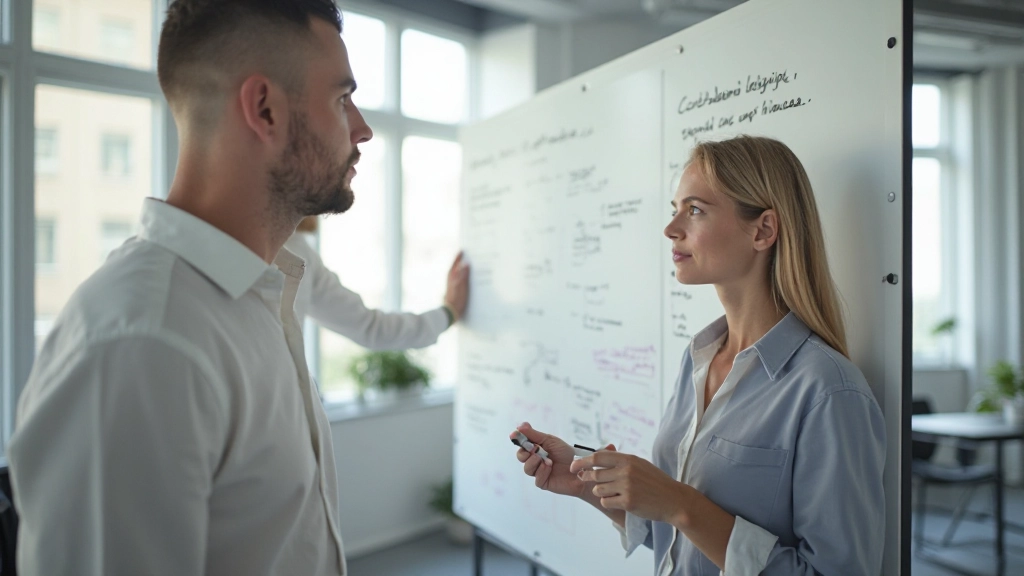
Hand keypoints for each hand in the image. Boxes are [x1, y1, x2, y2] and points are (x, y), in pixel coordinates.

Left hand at [443, 252, 468, 321]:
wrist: (451, 312)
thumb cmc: (456, 299)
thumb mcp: (461, 287)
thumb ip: (463, 275)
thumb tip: (466, 264)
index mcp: (452, 277)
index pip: (455, 264)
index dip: (458, 257)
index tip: (462, 251)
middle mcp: (451, 280)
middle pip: (456, 268)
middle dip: (460, 262)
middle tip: (466, 256)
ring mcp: (452, 285)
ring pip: (457, 274)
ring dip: (462, 269)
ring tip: (468, 265)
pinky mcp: (455, 291)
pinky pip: (459, 280)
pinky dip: (463, 277)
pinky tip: (468, 279)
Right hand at [511, 422, 586, 498]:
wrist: (581, 468)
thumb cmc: (566, 453)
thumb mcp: (550, 441)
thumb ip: (534, 434)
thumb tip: (519, 426)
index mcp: (536, 448)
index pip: (522, 444)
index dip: (518, 439)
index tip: (514, 434)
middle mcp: (536, 460)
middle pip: (521, 457)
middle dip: (525, 452)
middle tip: (535, 449)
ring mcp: (539, 472)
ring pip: (527, 468)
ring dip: (535, 462)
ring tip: (547, 460)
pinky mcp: (543, 482)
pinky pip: (536, 479)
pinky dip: (542, 472)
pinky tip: (550, 468)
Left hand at [570, 450, 691, 525]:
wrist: (673, 500)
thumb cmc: (655, 482)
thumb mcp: (640, 464)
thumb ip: (620, 461)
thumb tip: (597, 457)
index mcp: (628, 459)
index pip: (598, 457)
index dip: (582, 461)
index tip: (573, 465)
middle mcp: (626, 471)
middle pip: (595, 474)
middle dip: (586, 477)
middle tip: (584, 478)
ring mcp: (626, 487)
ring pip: (599, 489)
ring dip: (600, 491)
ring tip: (612, 492)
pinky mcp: (628, 502)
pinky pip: (606, 502)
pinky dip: (608, 502)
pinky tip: (618, 501)